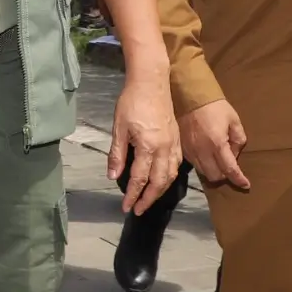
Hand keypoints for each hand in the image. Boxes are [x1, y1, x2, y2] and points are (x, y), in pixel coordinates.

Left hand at [108, 66, 181, 215]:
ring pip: (171, 175)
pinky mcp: (177, 138)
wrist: (151, 82)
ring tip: (149, 198)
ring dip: (161, 190)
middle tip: (138, 210)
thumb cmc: (131, 102)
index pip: (139, 178)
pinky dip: (170, 176)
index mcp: (148, 146)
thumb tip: (113, 176)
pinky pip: (177, 164)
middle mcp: (164, 148)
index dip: (132, 195)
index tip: (126, 207)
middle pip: (159, 182)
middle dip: (148, 199)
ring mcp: (173, 144)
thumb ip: (117, 154)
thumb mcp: (119, 127)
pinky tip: (163, 179)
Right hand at [179, 99, 250, 191]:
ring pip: (203, 173)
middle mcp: (202, 151)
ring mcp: (190, 151)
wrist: (190, 97)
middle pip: (214, 176)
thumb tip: (234, 155)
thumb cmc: (215, 107)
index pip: (229, 169)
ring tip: (218, 162)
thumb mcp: (234, 120)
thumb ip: (238, 140)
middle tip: (230, 168)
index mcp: (217, 143)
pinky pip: (194, 165)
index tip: (246, 185)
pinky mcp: (183, 149)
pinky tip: (207, 156)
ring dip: (213, 171)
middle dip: (225, 176)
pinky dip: (203, 165)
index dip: (239, 179)